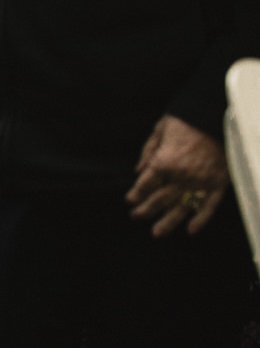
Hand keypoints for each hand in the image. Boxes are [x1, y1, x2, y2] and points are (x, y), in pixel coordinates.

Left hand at [126, 114, 228, 236]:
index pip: (144, 185)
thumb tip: (137, 171)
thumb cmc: (186, 119)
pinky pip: (209, 206)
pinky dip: (201, 219)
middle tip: (136, 217)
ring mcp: (201, 182)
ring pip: (181, 208)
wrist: (217, 114)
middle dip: (145, 210)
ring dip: (168, 222)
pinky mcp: (219, 183)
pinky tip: (190, 230)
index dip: (135, 194)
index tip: (130, 200)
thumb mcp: (159, 130)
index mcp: (164, 162)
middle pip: (159, 200)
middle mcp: (181, 176)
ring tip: (156, 233)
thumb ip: (147, 152)